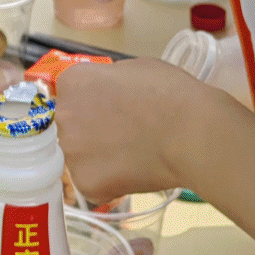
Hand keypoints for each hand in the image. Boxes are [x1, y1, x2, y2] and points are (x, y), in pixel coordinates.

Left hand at [61, 51, 254, 254]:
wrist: (191, 132)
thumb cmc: (170, 93)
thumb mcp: (134, 69)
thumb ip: (108, 81)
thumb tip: (106, 94)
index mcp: (73, 82)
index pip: (71, 94)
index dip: (94, 102)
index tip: (113, 110)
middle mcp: (64, 115)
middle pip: (71, 126)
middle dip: (92, 131)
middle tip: (125, 135)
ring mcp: (72, 152)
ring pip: (81, 157)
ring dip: (101, 158)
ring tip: (134, 155)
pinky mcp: (86, 183)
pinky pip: (95, 184)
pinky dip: (112, 183)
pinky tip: (136, 172)